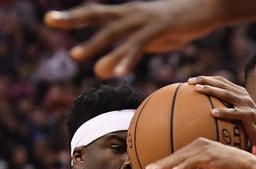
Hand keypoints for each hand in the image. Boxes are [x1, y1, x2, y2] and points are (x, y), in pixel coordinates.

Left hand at [44, 1, 219, 77]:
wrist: (206, 9)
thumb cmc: (178, 25)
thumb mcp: (148, 42)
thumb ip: (123, 54)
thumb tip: (99, 71)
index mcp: (127, 14)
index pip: (95, 13)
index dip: (72, 17)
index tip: (49, 19)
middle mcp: (131, 12)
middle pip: (97, 14)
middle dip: (73, 19)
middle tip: (49, 20)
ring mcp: (144, 19)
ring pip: (114, 32)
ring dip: (94, 44)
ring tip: (75, 56)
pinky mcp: (159, 28)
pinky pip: (138, 45)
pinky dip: (127, 58)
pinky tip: (117, 72)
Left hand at [145, 138, 255, 168]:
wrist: (243, 163)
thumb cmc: (226, 166)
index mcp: (196, 147)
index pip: (176, 156)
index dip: (163, 162)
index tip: (150, 168)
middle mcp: (197, 144)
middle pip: (175, 155)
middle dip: (159, 163)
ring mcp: (202, 149)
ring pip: (180, 158)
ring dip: (166, 165)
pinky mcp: (208, 155)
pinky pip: (193, 162)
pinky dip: (183, 167)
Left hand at [188, 76, 255, 149]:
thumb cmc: (249, 128)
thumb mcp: (237, 114)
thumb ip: (225, 109)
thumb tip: (205, 112)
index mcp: (239, 93)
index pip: (220, 81)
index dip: (206, 78)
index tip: (190, 80)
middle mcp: (243, 95)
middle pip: (221, 84)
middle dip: (205, 80)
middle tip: (190, 82)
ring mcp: (247, 104)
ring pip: (226, 94)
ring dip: (212, 90)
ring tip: (198, 90)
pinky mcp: (250, 116)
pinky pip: (235, 113)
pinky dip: (224, 112)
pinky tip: (213, 113)